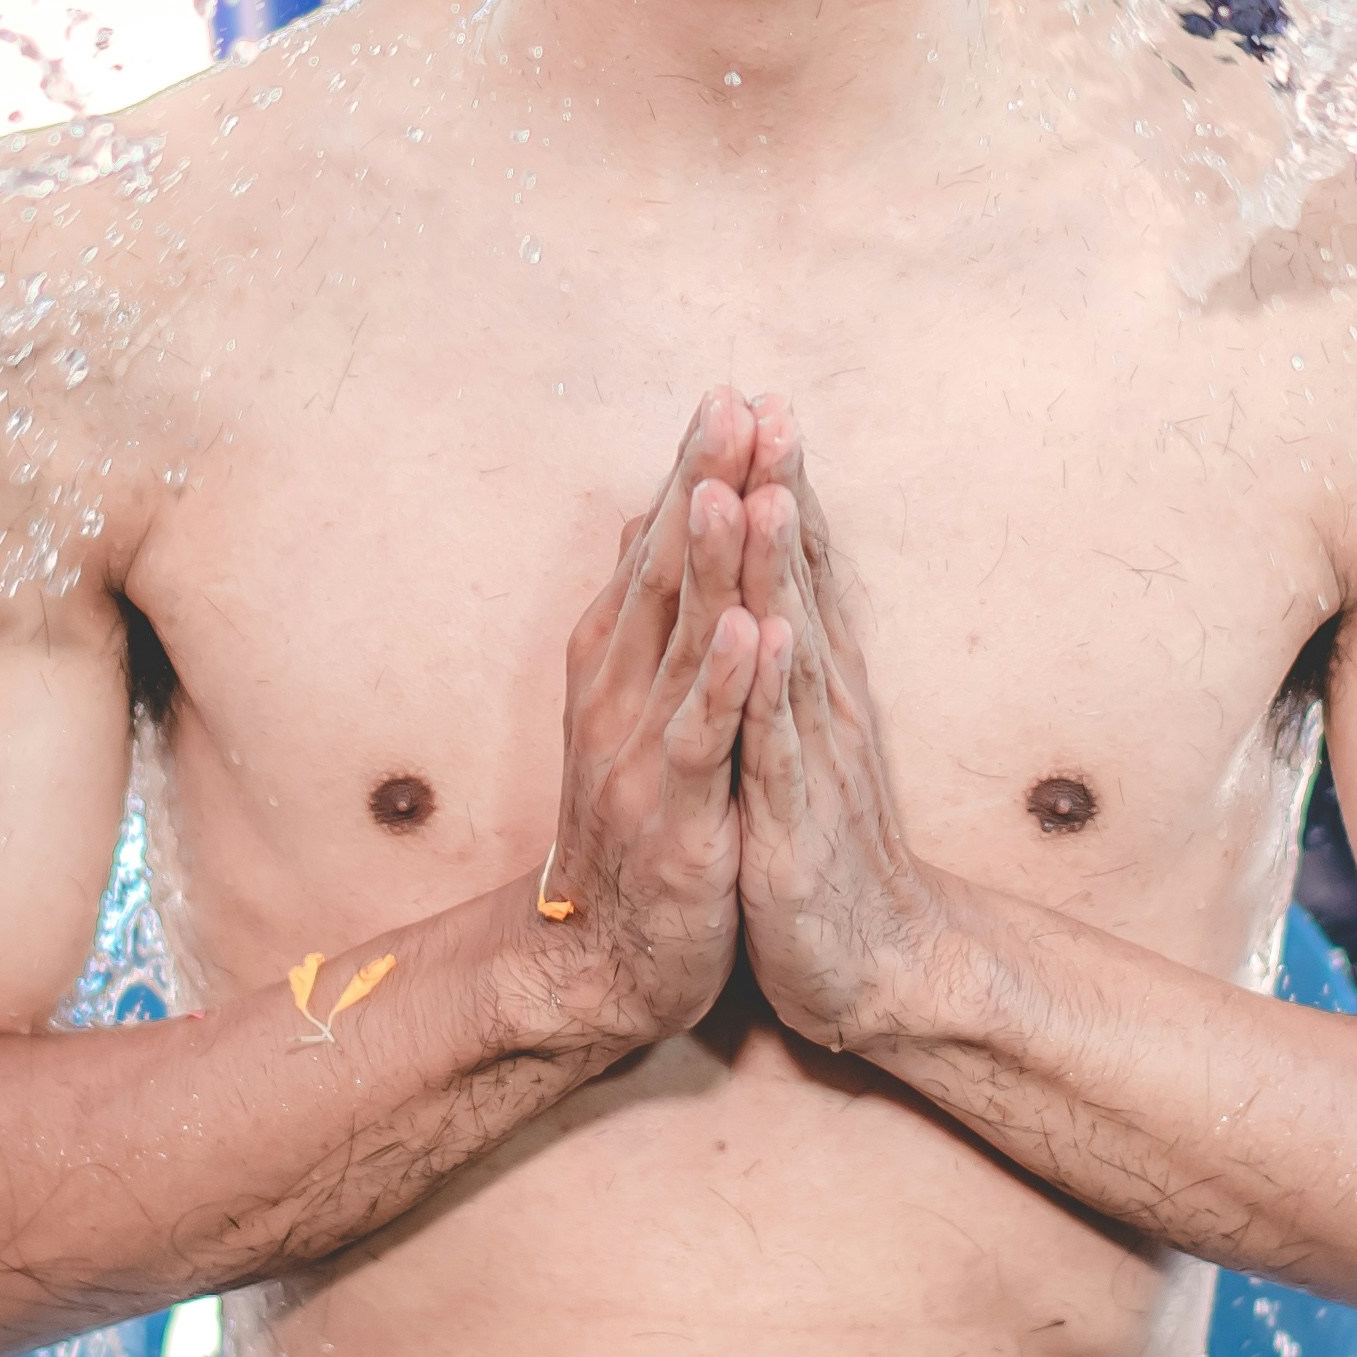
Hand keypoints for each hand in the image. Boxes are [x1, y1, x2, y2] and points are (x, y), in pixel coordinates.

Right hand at [534, 390, 761, 1047]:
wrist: (600, 963)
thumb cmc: (632, 826)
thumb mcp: (629, 712)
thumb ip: (637, 619)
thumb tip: (635, 520)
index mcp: (615, 666)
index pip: (655, 547)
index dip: (692, 471)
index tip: (726, 393)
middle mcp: (620, 696)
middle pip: (664, 573)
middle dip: (701, 486)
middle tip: (731, 403)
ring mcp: (644, 756)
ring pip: (682, 643)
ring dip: (708, 563)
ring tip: (734, 487)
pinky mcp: (679, 819)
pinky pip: (706, 740)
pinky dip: (729, 684)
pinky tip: (756, 631)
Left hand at [734, 423, 955, 1055]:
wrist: (873, 963)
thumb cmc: (825, 844)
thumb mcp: (799, 738)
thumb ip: (789, 656)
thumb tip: (773, 577)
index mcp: (813, 682)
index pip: (798, 566)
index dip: (779, 482)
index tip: (757, 399)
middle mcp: (822, 704)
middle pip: (800, 582)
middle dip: (782, 492)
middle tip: (768, 405)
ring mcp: (815, 760)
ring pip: (793, 647)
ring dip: (779, 570)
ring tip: (764, 490)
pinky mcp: (797, 823)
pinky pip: (783, 749)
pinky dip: (774, 691)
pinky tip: (771, 636)